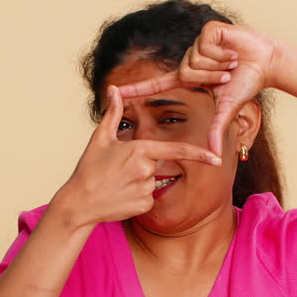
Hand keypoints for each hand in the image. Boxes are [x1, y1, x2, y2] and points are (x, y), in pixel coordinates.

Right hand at [57, 85, 222, 227]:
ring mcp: (146, 189)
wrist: (80, 203)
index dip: (200, 154)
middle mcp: (147, 170)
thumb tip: (114, 89)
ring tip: (116, 185)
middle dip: (141, 167)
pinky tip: (120, 198)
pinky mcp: (145, 207)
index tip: (217, 157)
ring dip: (138, 183)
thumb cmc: (89, 169)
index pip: (177, 150)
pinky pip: (148, 199)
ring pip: (152, 182)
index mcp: (140, 150)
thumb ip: (113, 114)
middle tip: (116, 172)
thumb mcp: (100, 139)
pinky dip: (137, 198)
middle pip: (156, 165)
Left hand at [113, 21, 280, 156]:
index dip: (134, 89)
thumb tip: (214, 156)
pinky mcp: (206, 31)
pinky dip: (222, 54)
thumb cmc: (246, 84)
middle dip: (210, 78)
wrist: (266, 62)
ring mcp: (196, 45)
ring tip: (232, 63)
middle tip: (228, 77)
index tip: (113, 92)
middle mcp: (188, 61)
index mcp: (187, 78)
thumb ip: (215, 130)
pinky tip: (232, 51)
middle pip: (184, 73)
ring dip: (218, 66)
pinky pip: (205, 47)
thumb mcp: (227, 109)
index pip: (154, 85)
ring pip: (195, 60)